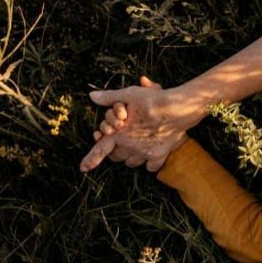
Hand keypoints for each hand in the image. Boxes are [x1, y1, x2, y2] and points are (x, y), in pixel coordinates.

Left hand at [80, 75, 203, 172]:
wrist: (178, 109)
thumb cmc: (153, 100)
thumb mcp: (130, 94)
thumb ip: (110, 97)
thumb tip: (92, 95)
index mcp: (119, 134)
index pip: (100, 149)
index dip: (90, 160)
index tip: (83, 168)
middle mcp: (130, 147)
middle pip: (117, 157)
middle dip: (116, 152)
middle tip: (120, 145)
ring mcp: (145, 153)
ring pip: (132, 163)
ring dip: (131, 158)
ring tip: (135, 149)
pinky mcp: (159, 155)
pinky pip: (151, 167)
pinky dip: (150, 164)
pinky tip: (152, 156)